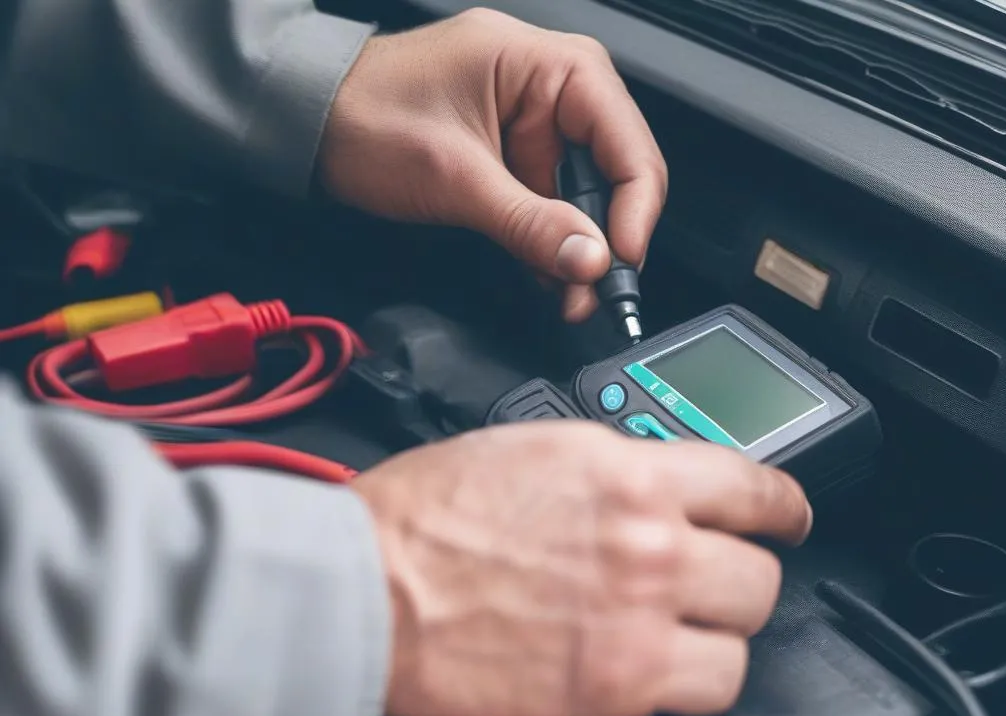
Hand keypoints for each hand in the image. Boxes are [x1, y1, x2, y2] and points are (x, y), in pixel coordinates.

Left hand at [318, 8, 667, 322]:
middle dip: (606, 236)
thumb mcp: (456, 177)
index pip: (624, 137)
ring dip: (579, 250)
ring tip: (571, 295)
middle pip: (612, 170)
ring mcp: (529, 129)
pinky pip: (548, 207)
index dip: (633, 205)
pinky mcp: (510, 162)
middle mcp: (547, 91)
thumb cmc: (367, 115)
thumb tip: (590, 259)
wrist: (308, 123)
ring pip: (582, 197)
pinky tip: (549, 279)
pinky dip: (550, 247)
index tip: (621, 260)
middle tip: (597, 290)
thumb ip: (529, 223)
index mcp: (545, 65)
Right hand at [350, 423, 811, 715]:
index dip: (780, 507)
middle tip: (711, 588)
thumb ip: (605, 475)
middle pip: (759, 567)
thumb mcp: (524, 453)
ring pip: (746, 630)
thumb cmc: (415, 522)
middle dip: (737, 577)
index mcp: (623, 469)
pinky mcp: (622, 683)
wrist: (364, 590)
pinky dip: (693, 683)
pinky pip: (711, 688)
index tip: (785, 520)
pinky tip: (655, 672)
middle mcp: (648, 536)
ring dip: (720, 633)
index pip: (750, 484)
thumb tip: (645, 495)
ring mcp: (642, 611)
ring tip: (680, 636)